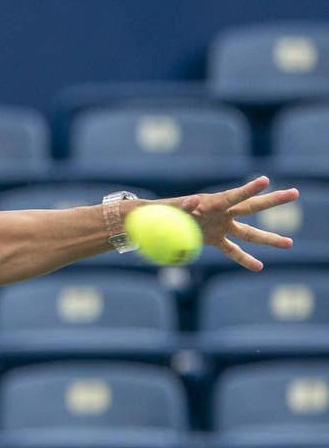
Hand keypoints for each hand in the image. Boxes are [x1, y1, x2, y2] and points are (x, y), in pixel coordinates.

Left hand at [168, 176, 298, 270]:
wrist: (153, 220)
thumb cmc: (159, 211)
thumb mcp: (168, 208)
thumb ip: (181, 206)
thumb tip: (193, 201)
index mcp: (211, 203)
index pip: (234, 196)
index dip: (249, 189)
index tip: (265, 181)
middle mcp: (221, 213)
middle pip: (251, 207)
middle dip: (272, 201)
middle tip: (294, 193)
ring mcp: (221, 226)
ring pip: (249, 233)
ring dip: (268, 238)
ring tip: (289, 243)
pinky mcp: (215, 239)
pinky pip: (232, 250)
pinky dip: (244, 259)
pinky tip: (259, 267)